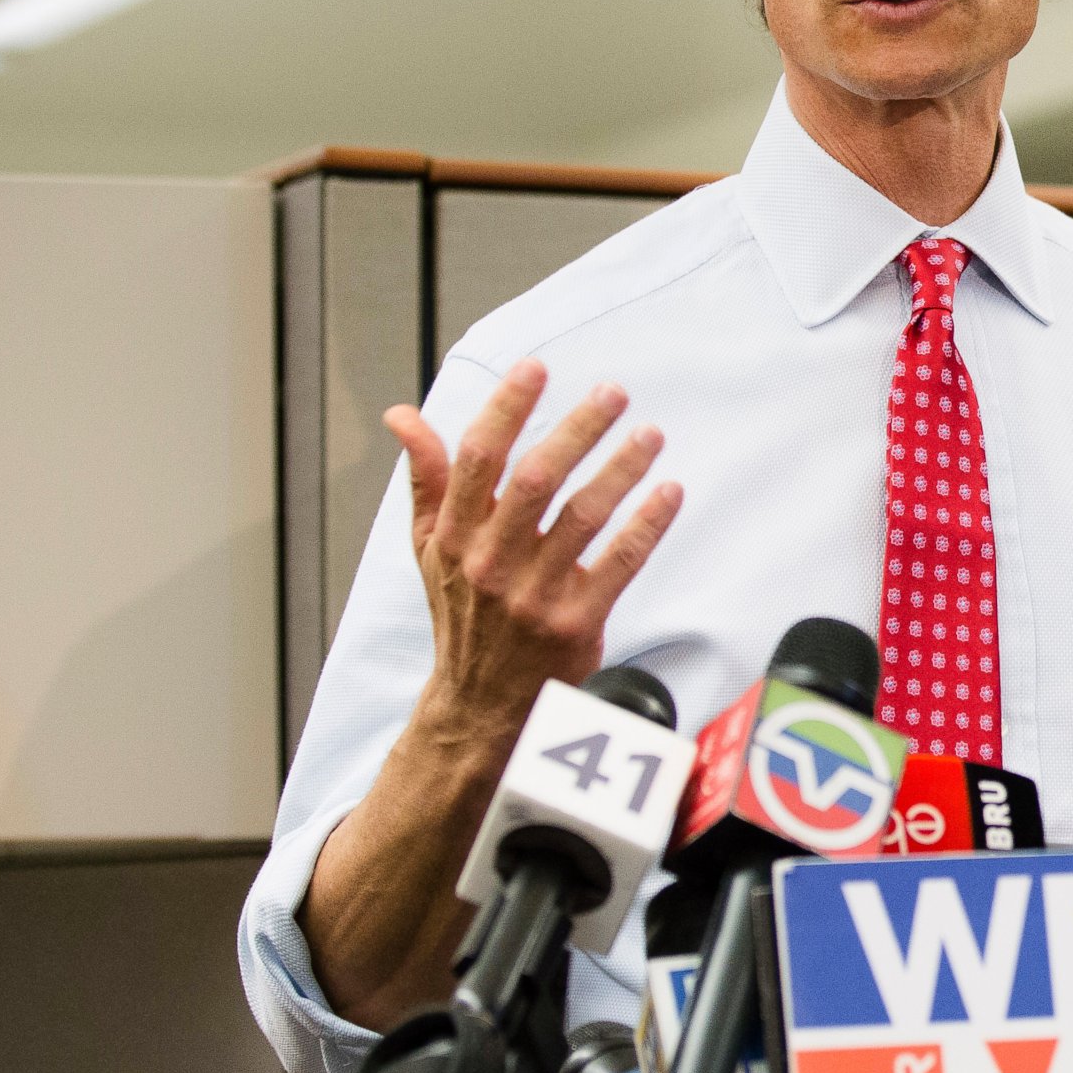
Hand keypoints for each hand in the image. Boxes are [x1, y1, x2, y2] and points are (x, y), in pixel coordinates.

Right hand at [385, 359, 683, 738]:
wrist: (478, 704)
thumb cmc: (463, 613)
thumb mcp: (431, 548)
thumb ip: (427, 479)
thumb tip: (403, 416)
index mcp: (454, 536)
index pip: (477, 459)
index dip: (506, 409)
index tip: (535, 369)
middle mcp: (490, 562)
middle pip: (536, 479)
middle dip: (577, 429)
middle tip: (613, 392)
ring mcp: (533, 594)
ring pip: (583, 517)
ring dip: (621, 469)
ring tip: (651, 434)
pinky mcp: (575, 623)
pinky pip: (619, 563)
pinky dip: (647, 524)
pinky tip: (669, 491)